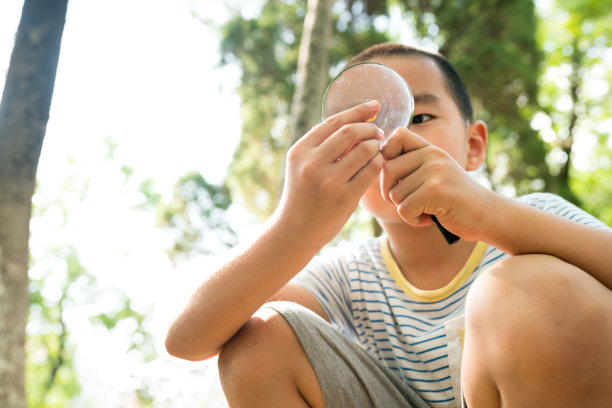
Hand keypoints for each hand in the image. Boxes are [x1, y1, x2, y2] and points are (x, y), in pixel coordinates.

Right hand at [273, 100, 383, 246]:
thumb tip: (356, 122)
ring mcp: (329, 181)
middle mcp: (312, 164)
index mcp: (300, 151)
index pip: (333, 122)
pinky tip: (376, 164)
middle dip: (369, 127)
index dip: (357, 111)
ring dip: (376, 146)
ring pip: (365, 150)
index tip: (374, 105)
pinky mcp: (345, 197)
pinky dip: (378, 163)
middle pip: (350, 132)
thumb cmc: (303, 194)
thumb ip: (322, 146)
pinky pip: (371, 171)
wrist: (295, 230)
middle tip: (377, 131)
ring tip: (377, 149)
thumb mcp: (302, 166)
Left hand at [379, 127, 494, 241]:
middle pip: (387, 170)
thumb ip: (412, 165)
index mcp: (430, 149)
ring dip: (406, 209)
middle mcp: (432, 156)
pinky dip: (413, 220)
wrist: (489, 215)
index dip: (387, 154)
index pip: (397, 135)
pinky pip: (404, 209)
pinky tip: (429, 218)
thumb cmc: (455, 199)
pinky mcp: (436, 191)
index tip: (396, 175)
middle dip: (391, 192)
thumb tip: (374, 161)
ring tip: (426, 210)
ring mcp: (435, 172)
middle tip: (409, 201)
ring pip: (395, 193)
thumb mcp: (435, 174)